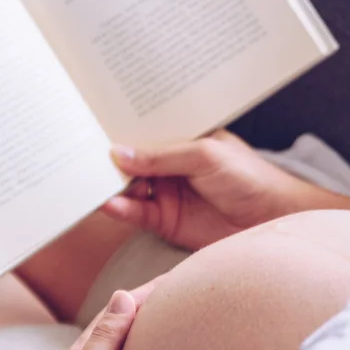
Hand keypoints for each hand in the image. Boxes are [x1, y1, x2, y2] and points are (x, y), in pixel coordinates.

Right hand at [100, 130, 338, 250]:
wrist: (272, 220)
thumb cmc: (249, 177)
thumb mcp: (204, 156)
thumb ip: (161, 156)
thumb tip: (118, 153)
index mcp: (181, 139)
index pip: (142, 132)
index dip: (118, 131)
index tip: (89, 127)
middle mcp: (170, 164)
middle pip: (129, 160)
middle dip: (106, 159)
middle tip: (77, 156)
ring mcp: (166, 192)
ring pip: (127, 187)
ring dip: (108, 185)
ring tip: (88, 182)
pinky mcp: (165, 221)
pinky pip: (135, 213)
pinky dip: (120, 208)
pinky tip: (110, 203)